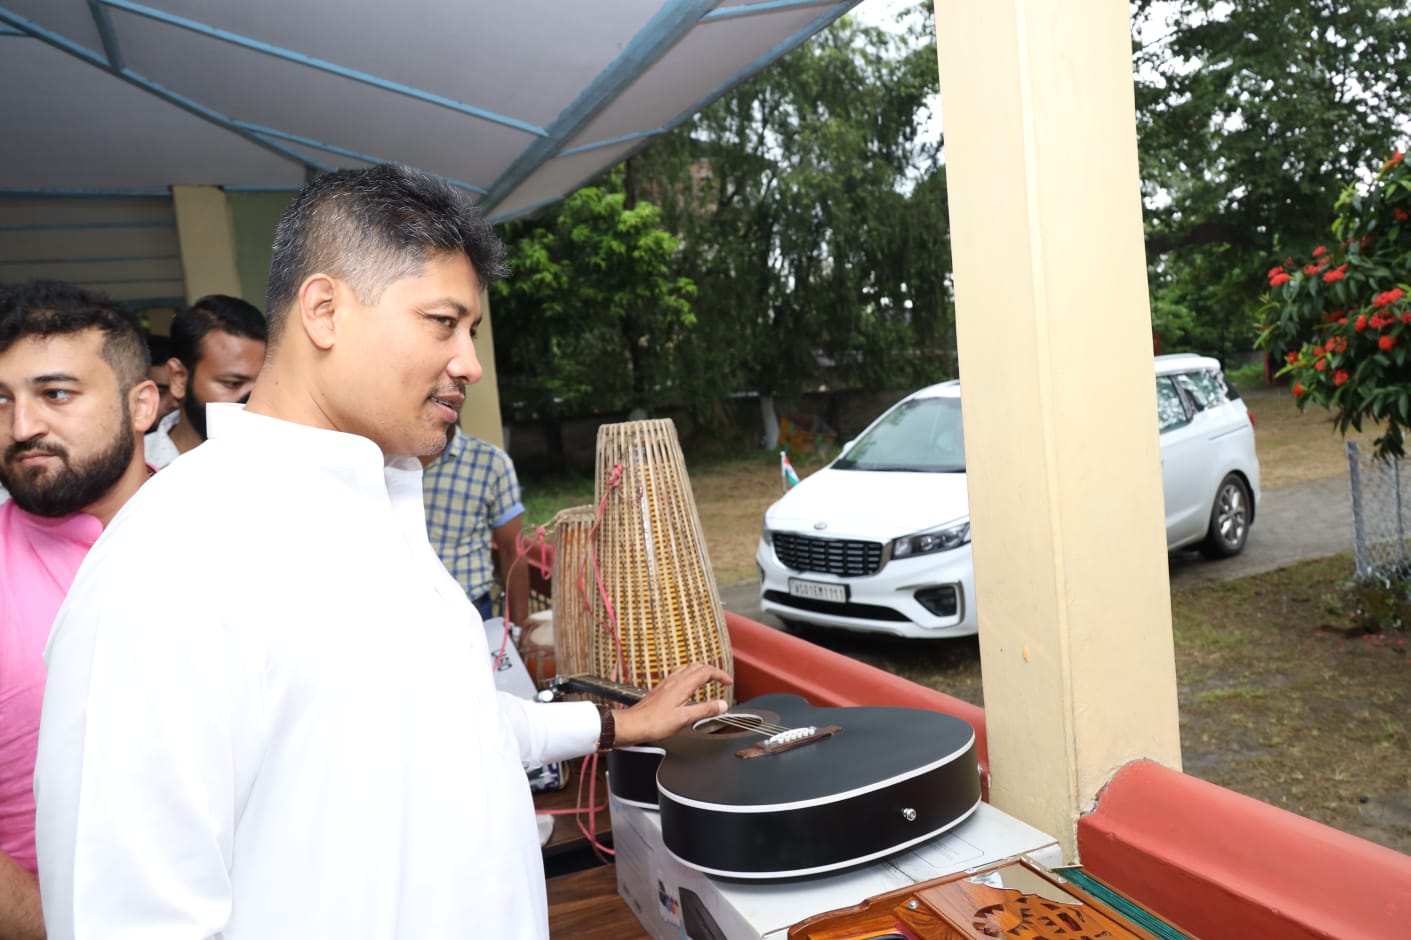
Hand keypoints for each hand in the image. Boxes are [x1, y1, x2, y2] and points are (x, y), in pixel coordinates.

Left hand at [612, 664, 732, 746]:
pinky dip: (689, 675)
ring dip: (701, 671)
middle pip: (698, 667)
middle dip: (712, 671)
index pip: (706, 672)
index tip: (729, 682)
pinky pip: (679, 674)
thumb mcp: (684, 719)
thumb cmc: (655, 723)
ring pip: (687, 669)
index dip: (720, 675)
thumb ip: (704, 710)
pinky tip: (687, 685)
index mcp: (682, 685)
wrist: (633, 724)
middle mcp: (674, 680)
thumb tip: (722, 705)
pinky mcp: (661, 688)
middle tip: (721, 680)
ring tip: (708, 679)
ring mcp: (666, 683)